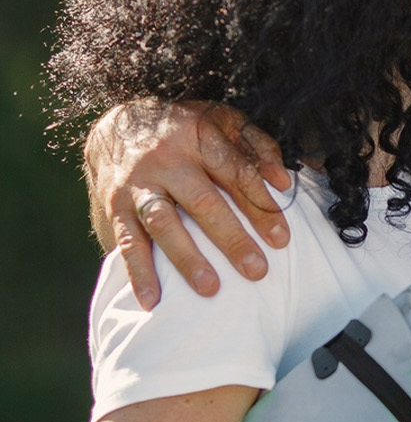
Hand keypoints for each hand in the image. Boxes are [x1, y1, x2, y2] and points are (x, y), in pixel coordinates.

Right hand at [84, 100, 291, 308]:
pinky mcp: (116, 207)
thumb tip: (283, 180)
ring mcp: (139, 185)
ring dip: (187, 258)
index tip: (281, 238)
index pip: (236, 173)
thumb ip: (256, 146)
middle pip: (203, 201)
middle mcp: (167, 160)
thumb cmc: (184, 130)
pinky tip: (152, 299)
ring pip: (164, 223)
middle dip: (231, 238)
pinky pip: (128, 241)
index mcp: (199, 136)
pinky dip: (138, 272)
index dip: (260, 205)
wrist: (116, 124)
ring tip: (210, 288)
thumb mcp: (222, 122)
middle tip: (256, 270)